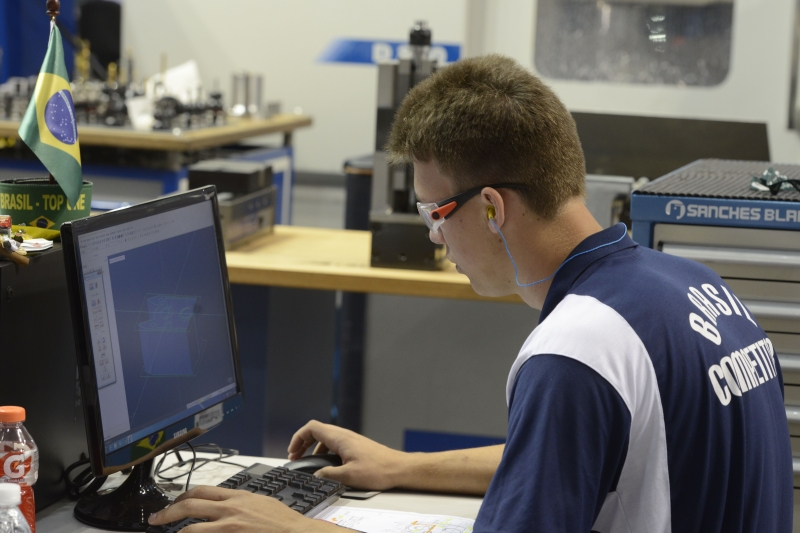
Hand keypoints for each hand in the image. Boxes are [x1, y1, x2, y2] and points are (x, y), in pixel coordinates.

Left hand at [147, 485, 336, 532]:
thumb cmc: (283, 522)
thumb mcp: (261, 503)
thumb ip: (240, 503)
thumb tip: (225, 505)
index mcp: (237, 497)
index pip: (202, 491)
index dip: (182, 497)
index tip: (172, 503)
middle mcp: (230, 509)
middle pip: (190, 505)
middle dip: (167, 513)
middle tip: (155, 519)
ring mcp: (229, 527)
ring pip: (191, 528)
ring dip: (176, 532)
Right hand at [287, 420, 406, 490]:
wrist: (398, 468)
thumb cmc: (379, 469)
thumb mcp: (349, 476)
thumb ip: (329, 475)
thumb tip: (316, 476)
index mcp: (340, 438)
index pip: (312, 428)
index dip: (298, 438)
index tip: (292, 452)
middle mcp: (344, 435)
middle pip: (316, 431)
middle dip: (302, 442)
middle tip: (295, 456)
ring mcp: (350, 439)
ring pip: (325, 437)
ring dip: (312, 446)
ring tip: (307, 460)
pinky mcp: (355, 446)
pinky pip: (333, 443)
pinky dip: (323, 450)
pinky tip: (325, 463)